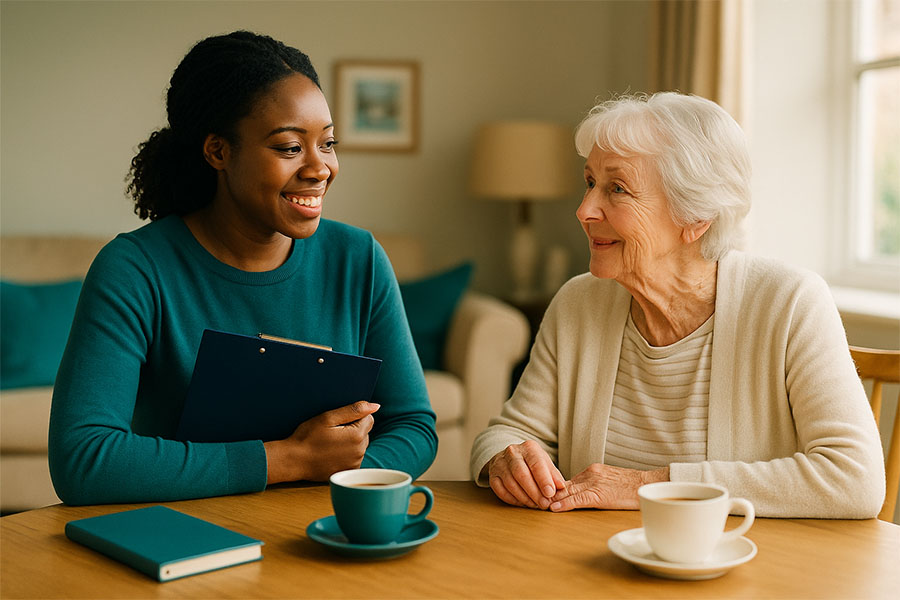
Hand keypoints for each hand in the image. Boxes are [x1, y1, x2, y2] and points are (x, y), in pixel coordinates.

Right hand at [264, 401, 378, 483]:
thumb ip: (354, 410)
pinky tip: (331, 453)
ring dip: (350, 442)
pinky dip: (347, 454)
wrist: (294, 461)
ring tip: (330, 443)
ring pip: (360, 445)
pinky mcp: (349, 471)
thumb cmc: (308, 436)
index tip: (337, 422)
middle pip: (365, 432)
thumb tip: (376, 406)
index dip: (353, 417)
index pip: (369, 418)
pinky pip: (354, 457)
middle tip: (332, 432)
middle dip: (353, 429)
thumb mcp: (328, 417)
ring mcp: (355, 463)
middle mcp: (360, 451)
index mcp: (357, 436)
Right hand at [486, 440, 565, 508]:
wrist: (511, 459)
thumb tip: (561, 487)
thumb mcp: (546, 464)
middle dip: (534, 492)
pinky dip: (513, 500)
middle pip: (521, 474)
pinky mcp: (493, 475)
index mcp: (529, 448)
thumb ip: (554, 475)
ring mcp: (500, 464)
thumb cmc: (532, 463)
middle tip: (544, 504)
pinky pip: (500, 490)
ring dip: (524, 498)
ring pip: (510, 483)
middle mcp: (512, 453)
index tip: (550, 493)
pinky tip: (523, 503)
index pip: (536, 463)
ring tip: (535, 505)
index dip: (543, 480)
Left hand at [548, 464, 668, 511]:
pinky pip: (577, 499)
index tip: (540, 494)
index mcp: (593, 470)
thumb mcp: (610, 481)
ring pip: (567, 492)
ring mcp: (594, 483)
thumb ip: (594, 485)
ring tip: (536, 505)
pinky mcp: (599, 494)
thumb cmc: (633, 486)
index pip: (568, 481)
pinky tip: (554, 509)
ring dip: (551, 499)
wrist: (649, 484)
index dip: (553, 489)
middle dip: (547, 493)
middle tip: (531, 500)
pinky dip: (564, 504)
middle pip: (564, 485)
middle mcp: (590, 474)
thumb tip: (579, 495)